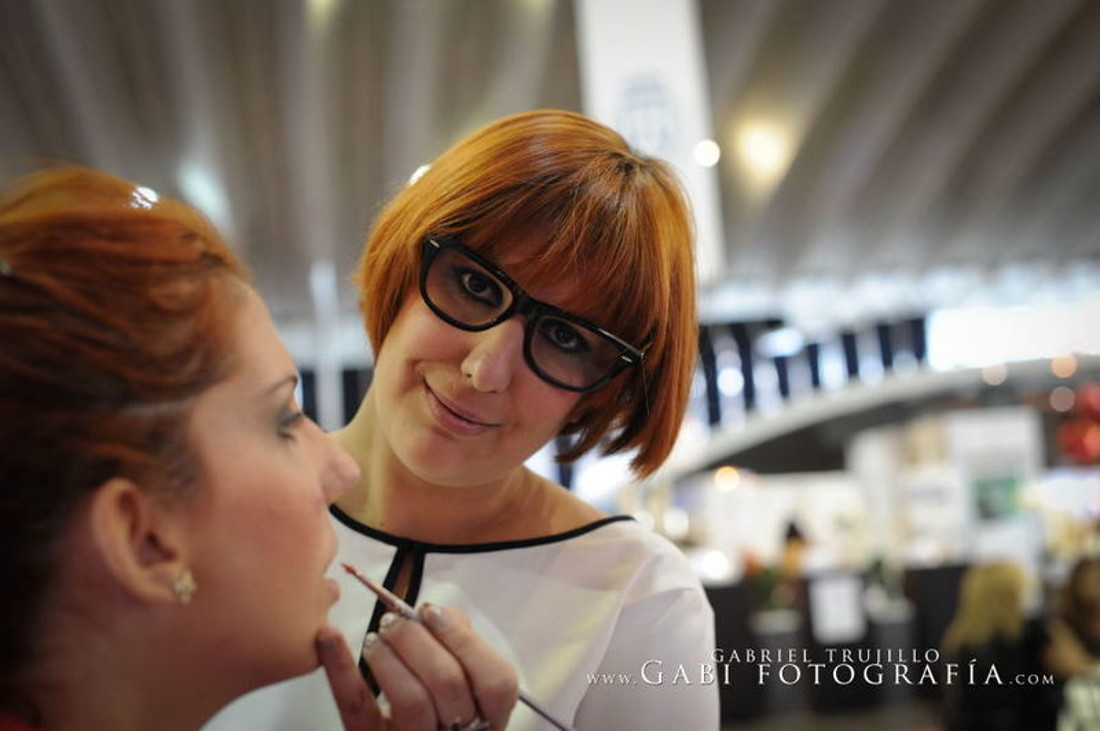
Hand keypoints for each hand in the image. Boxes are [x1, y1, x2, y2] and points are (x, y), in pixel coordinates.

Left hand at [316, 605, 517, 730]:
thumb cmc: (441, 704)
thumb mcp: (465, 680)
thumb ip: (461, 645)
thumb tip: (433, 613)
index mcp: (489, 717)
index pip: (496, 682)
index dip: (463, 640)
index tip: (430, 611)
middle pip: (449, 683)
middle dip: (418, 639)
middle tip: (396, 621)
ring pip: (412, 700)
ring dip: (390, 654)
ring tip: (377, 636)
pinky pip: (357, 708)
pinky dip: (341, 668)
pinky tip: (329, 637)